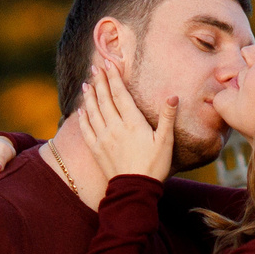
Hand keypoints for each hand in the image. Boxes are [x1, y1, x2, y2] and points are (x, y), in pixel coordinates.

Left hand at [74, 62, 175, 182]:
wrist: (134, 190)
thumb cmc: (154, 166)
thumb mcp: (166, 141)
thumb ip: (168, 117)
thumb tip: (173, 96)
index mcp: (132, 123)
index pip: (121, 95)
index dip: (114, 78)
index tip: (109, 64)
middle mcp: (115, 127)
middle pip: (104, 99)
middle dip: (100, 81)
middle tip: (95, 67)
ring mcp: (103, 138)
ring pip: (93, 111)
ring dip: (89, 95)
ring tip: (87, 83)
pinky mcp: (96, 149)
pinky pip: (86, 129)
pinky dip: (83, 117)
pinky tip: (81, 109)